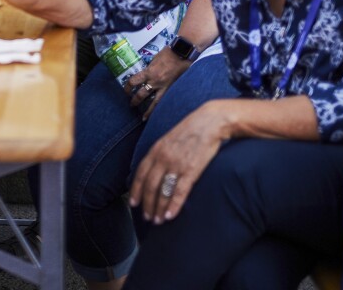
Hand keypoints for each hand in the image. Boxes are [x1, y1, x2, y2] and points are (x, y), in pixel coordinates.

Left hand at [123, 47, 190, 118]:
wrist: (182, 53)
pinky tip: (160, 113)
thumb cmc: (168, 53)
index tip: (126, 91)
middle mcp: (155, 82)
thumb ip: (149, 69)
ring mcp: (165, 87)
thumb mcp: (154, 60)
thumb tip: (146, 74)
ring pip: (155, 103)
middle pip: (142, 95)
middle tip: (132, 105)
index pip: (134, 81)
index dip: (127, 87)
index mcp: (149, 72)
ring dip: (148, 111)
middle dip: (135, 101)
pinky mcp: (173, 88)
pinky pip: (165, 100)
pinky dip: (162, 106)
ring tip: (144, 118)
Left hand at [129, 103, 228, 223]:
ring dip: (158, 208)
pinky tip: (170, 216)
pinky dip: (173, 205)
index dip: (135, 190)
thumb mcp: (169, 139)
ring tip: (157, 221)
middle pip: (149, 186)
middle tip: (147, 218)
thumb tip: (153, 170)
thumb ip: (160, 154)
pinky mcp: (191, 170)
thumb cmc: (191, 131)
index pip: (140, 174)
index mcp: (156, 149)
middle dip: (147, 204)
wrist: (210, 122)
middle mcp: (163, 158)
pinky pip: (179, 191)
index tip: (133, 204)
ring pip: (162, 191)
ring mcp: (176, 164)